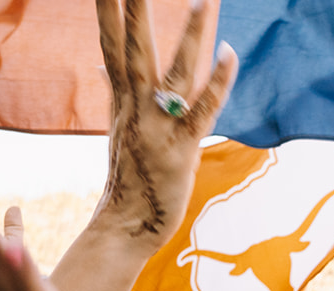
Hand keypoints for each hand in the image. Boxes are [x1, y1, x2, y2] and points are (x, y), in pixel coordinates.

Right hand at [92, 0, 237, 243]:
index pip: (110, 44)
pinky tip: (230, 54)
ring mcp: (158, 126)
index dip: (108, 11)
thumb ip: (116, 93)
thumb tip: (103, 69)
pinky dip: (218, 81)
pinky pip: (203, 109)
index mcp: (122, 100)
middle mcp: (136, 107)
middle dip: (134, 8)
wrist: (127, 225)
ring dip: (188, 35)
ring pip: (174, 72)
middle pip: (133, 48)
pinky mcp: (182, 148)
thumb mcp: (120, 128)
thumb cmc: (130, 177)